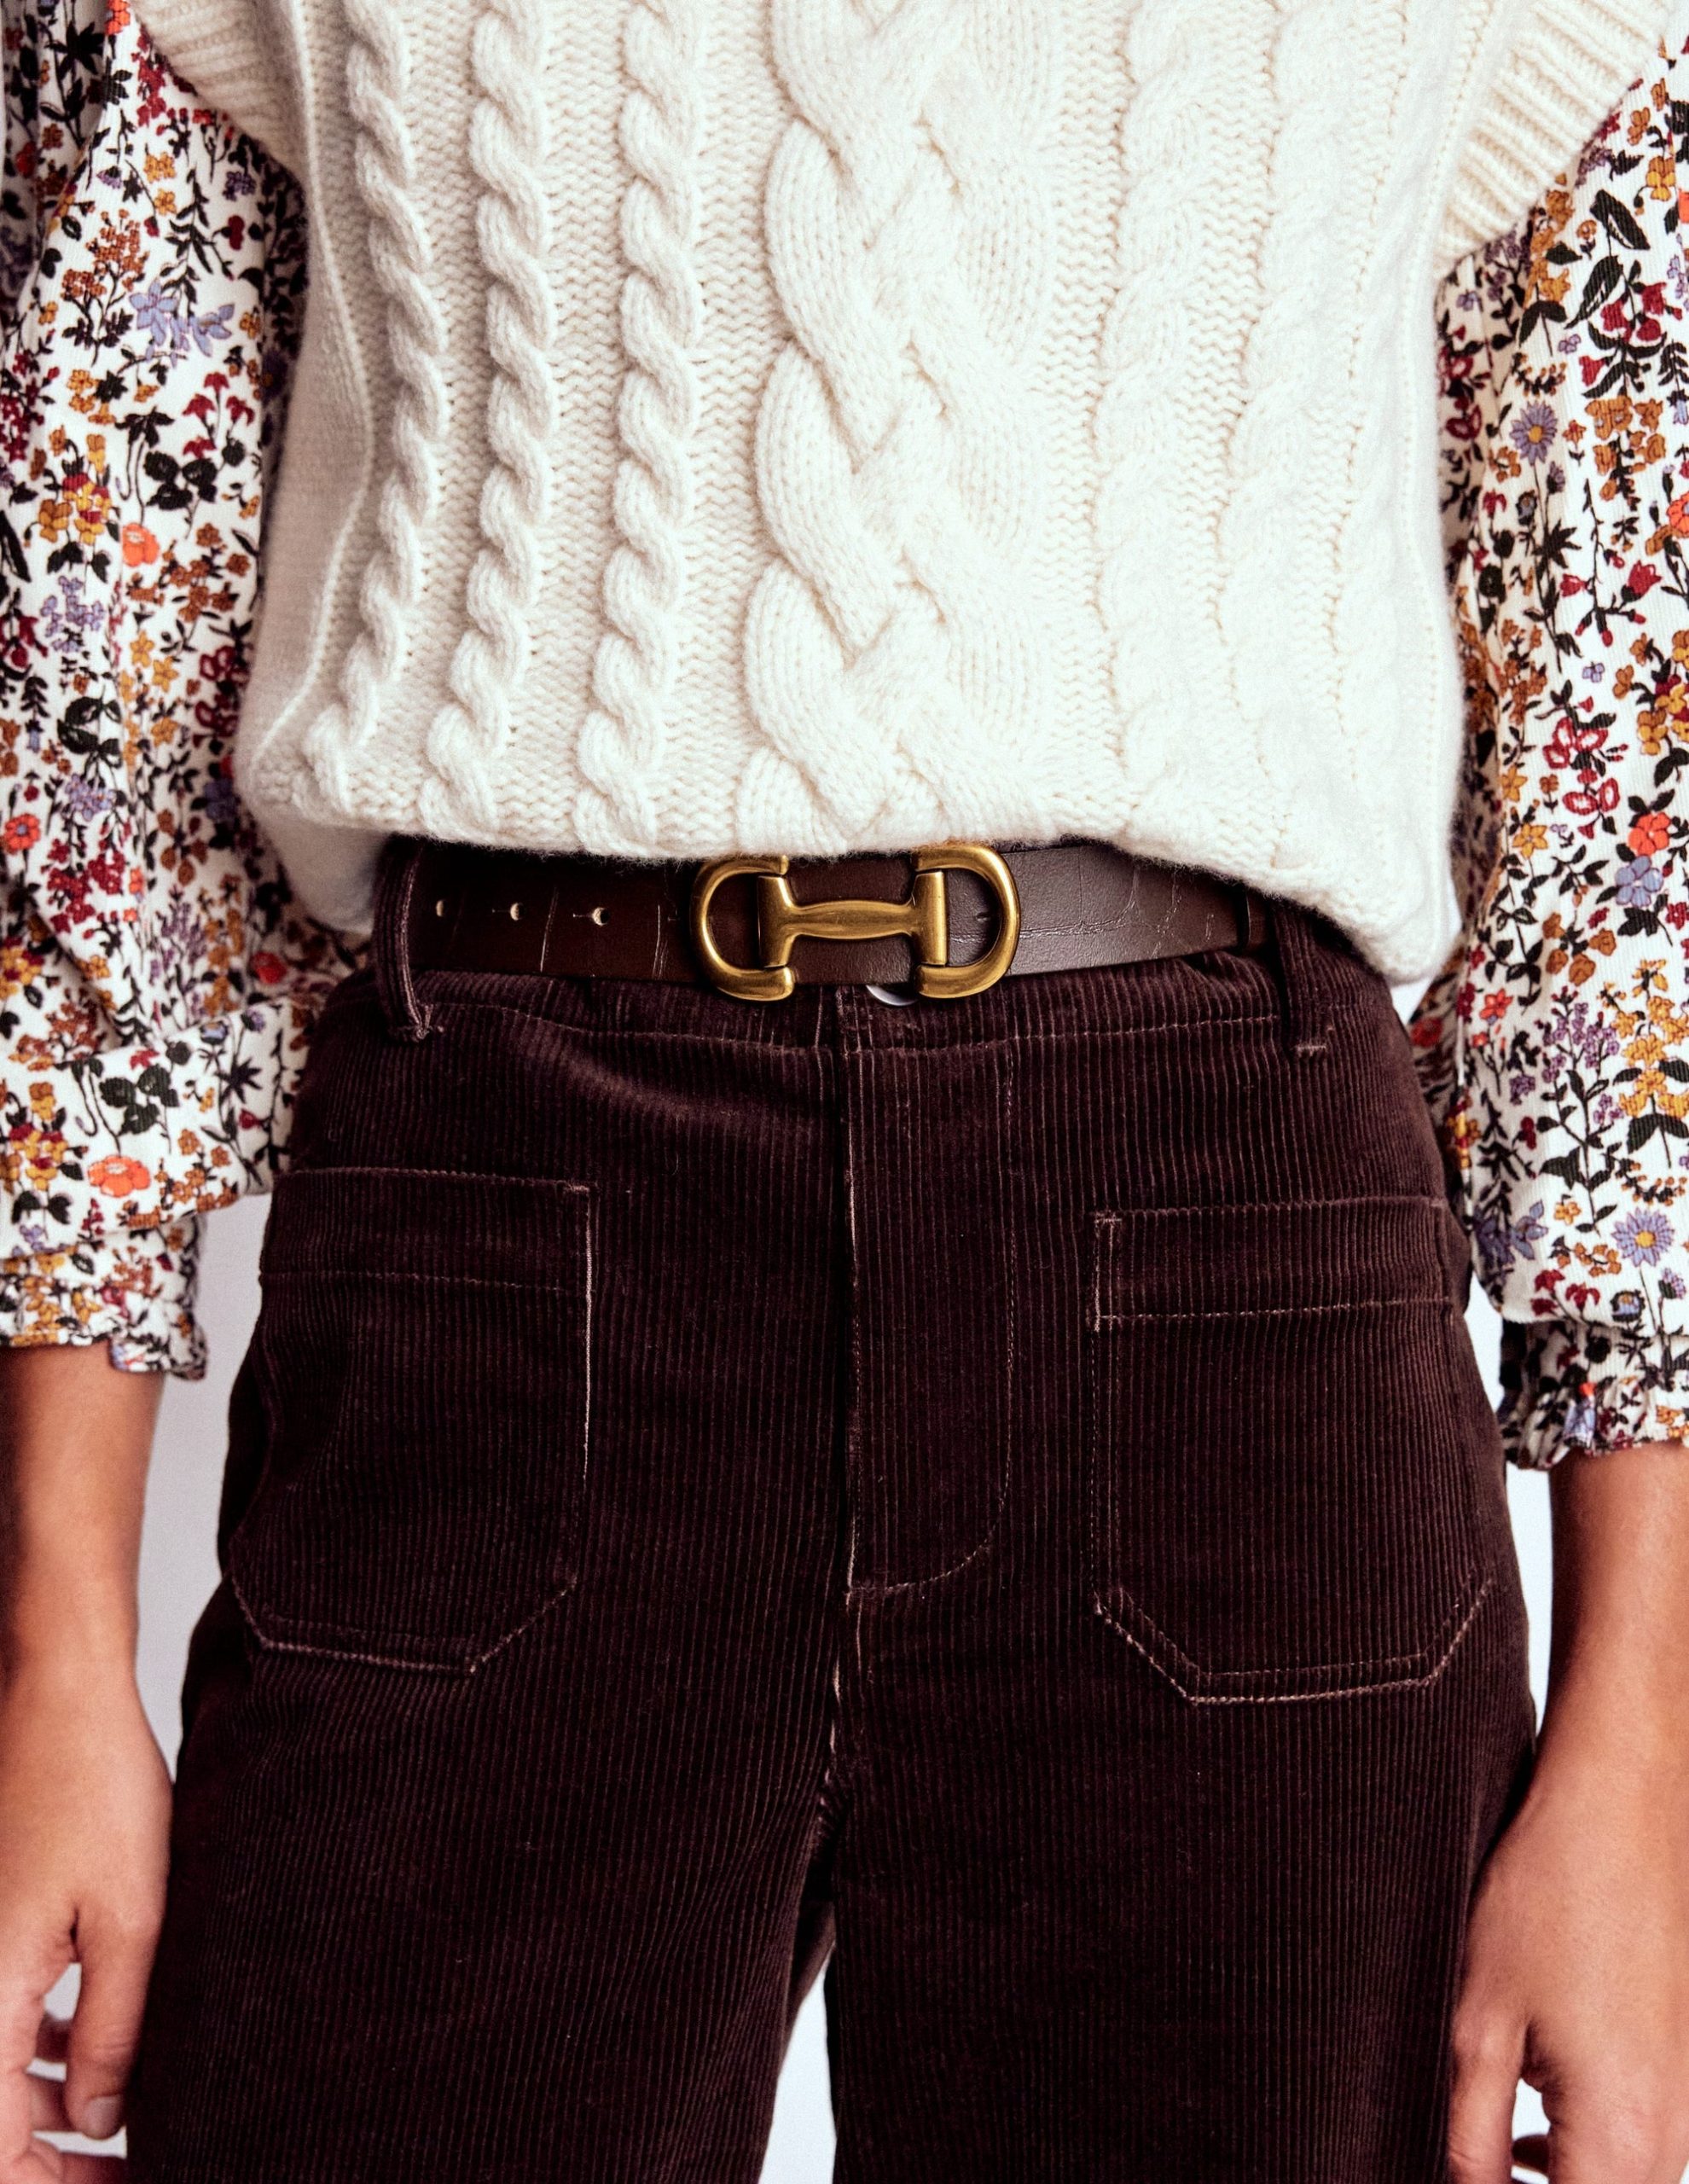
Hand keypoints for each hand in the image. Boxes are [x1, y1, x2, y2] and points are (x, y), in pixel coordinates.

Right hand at [0, 1656, 169, 2177]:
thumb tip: (103, 2125)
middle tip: (132, 2168)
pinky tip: (93, 2055)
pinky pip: (2, 2029)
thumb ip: (117, 2032)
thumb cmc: (94, 1790)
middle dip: (55, 2164)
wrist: (56, 1701)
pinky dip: (41, 2058)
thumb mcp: (133, 1919)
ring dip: (48, 2118)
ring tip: (125, 2126)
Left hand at [1449, 1750, 1688, 2182]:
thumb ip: (1469, 2136)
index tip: (1454, 2176)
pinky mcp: (1681, 2068)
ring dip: (1555, 2174)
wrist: (1622, 1808)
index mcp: (1624, 2141)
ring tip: (1487, 2144)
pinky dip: (1584, 2147)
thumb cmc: (1548, 1898)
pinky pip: (1635, 2143)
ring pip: (1616, 2178)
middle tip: (1465, 2159)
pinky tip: (1528, 2115)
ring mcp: (1686, 2102)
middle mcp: (1672, 2136)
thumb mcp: (1479, 2023)